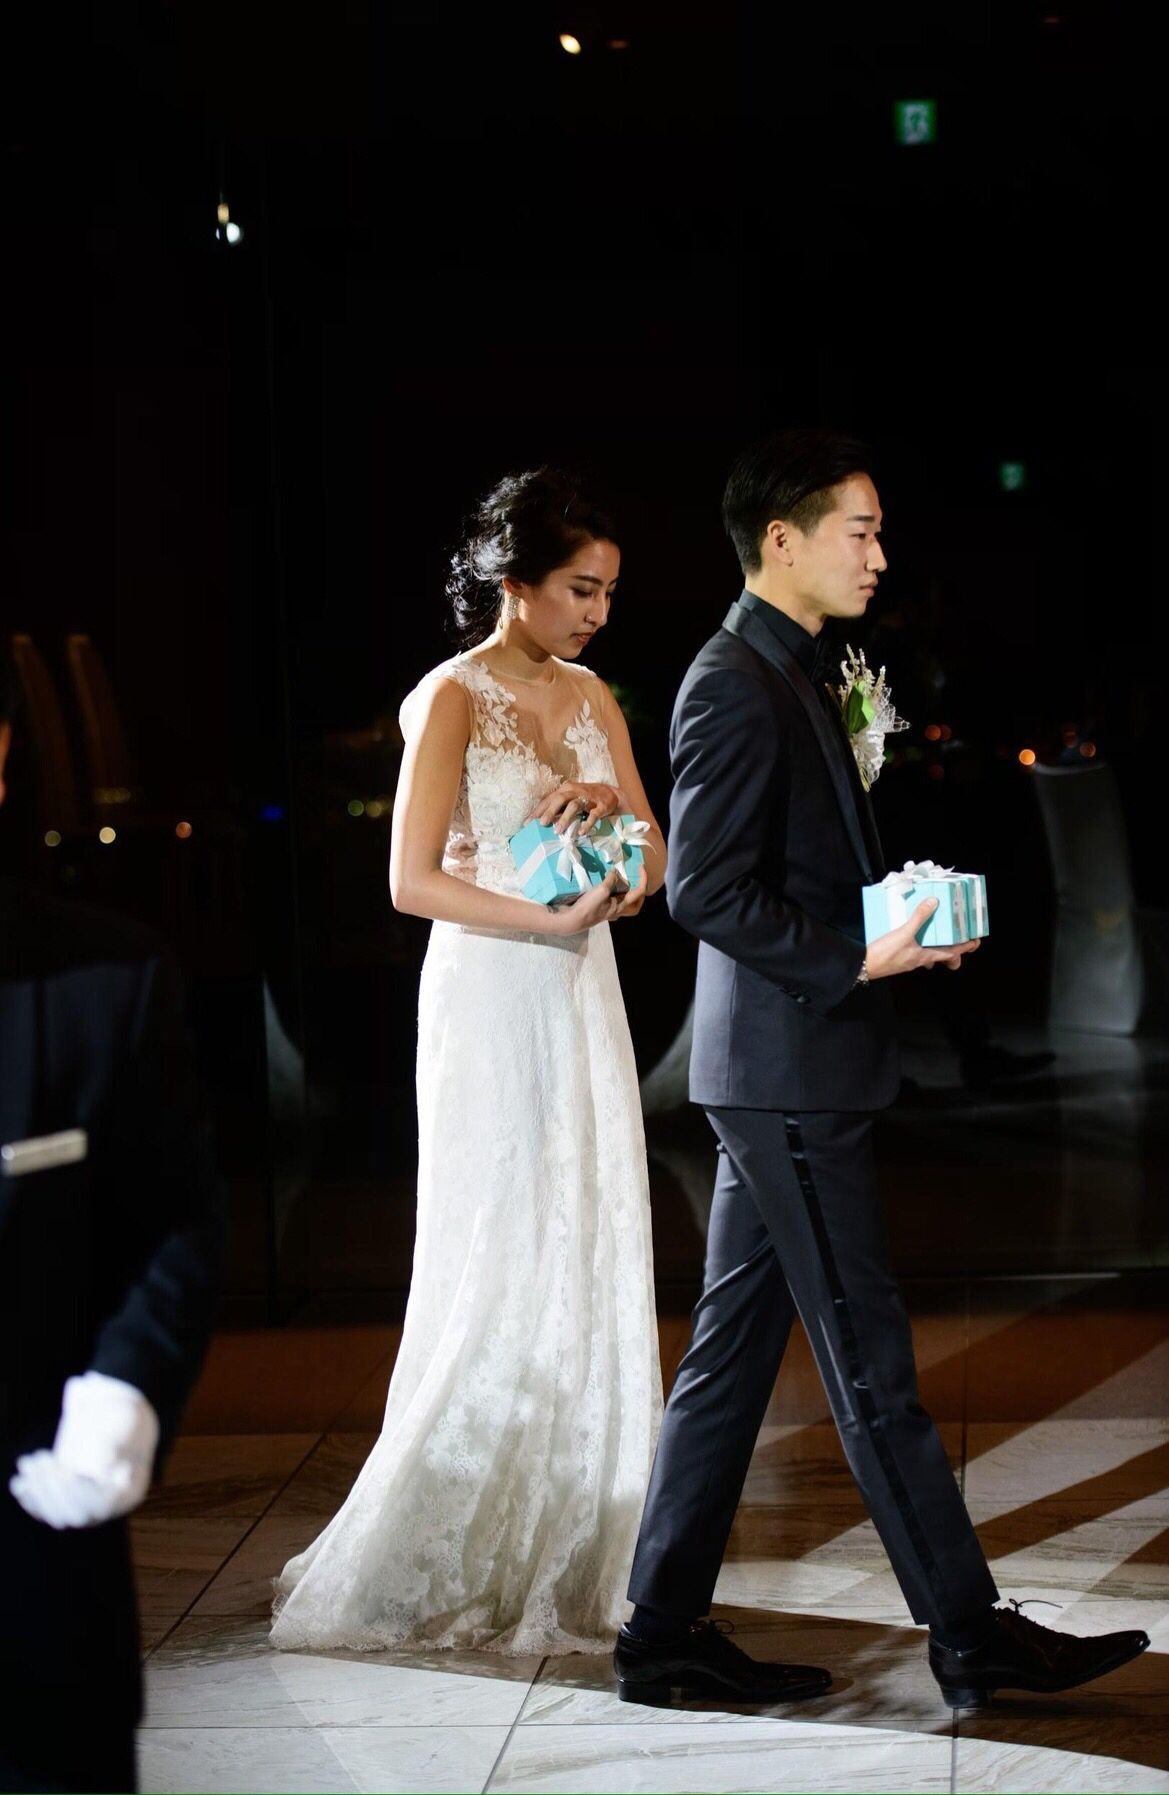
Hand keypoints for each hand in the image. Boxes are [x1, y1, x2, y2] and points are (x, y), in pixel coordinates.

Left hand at [8, 1371, 158, 1529]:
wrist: (112, 1417)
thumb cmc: (124, 1419)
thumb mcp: (127, 1424)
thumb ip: (117, 1442)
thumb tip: (104, 1464)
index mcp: (130, 1493)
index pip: (102, 1506)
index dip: (81, 1493)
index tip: (68, 1469)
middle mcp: (107, 1508)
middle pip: (76, 1514)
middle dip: (54, 1488)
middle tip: (40, 1459)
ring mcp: (85, 1507)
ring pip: (57, 1514)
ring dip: (38, 1492)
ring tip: (28, 1462)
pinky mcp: (65, 1501)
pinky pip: (45, 1510)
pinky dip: (30, 1498)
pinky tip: (19, 1483)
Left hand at [532, 781, 623, 832]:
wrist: (610, 793)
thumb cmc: (585, 798)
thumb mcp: (570, 799)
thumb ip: (558, 807)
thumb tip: (541, 821)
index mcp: (566, 789)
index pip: (549, 799)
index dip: (539, 810)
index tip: (528, 822)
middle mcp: (575, 791)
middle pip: (560, 799)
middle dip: (550, 811)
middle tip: (542, 823)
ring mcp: (589, 798)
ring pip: (574, 806)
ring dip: (565, 818)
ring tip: (557, 831)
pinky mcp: (601, 806)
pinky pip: (593, 815)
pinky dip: (587, 824)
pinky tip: (581, 832)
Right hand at [547, 869, 639, 932]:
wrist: (572, 919)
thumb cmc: (589, 907)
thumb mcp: (602, 890)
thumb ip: (611, 880)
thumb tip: (615, 872)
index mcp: (621, 907)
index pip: (639, 892)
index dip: (643, 879)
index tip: (641, 867)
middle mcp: (617, 912)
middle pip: (635, 907)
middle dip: (640, 896)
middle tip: (638, 883)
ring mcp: (608, 913)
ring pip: (624, 906)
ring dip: (628, 896)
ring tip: (625, 884)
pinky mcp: (599, 911)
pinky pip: (612, 903)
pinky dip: (614, 895)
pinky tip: (609, 888)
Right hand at [864, 898, 981, 979]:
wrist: (864, 966)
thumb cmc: (885, 954)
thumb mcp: (903, 933)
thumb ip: (918, 917)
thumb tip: (933, 902)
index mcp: (925, 956)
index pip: (951, 953)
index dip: (965, 947)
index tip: (975, 942)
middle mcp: (919, 960)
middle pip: (941, 958)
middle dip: (952, 953)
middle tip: (958, 944)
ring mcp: (909, 960)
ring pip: (929, 955)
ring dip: (936, 947)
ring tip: (938, 937)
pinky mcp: (899, 958)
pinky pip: (916, 952)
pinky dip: (920, 945)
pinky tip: (913, 936)